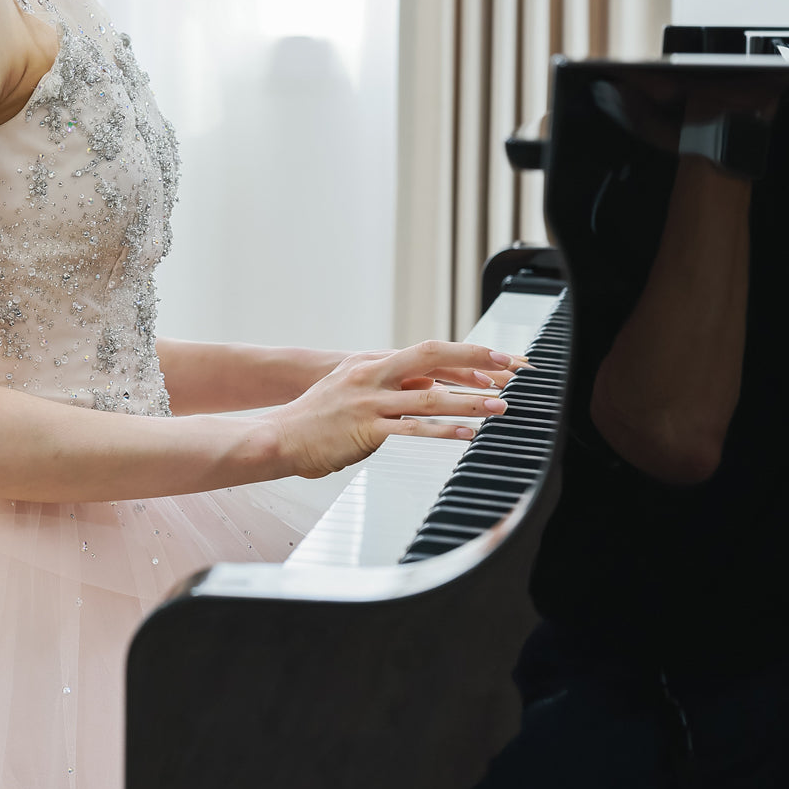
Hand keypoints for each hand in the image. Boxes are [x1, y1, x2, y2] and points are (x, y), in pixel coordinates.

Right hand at [265, 341, 527, 480]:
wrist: (280, 436)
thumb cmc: (316, 418)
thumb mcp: (351, 389)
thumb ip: (386, 386)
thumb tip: (424, 390)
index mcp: (371, 363)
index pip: (427, 353)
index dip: (464, 355)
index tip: (496, 360)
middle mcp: (372, 375)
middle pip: (432, 358)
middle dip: (474, 362)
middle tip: (508, 370)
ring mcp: (369, 401)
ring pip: (429, 397)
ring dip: (469, 402)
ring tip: (499, 407)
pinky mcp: (366, 429)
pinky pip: (412, 429)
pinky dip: (443, 431)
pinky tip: (467, 434)